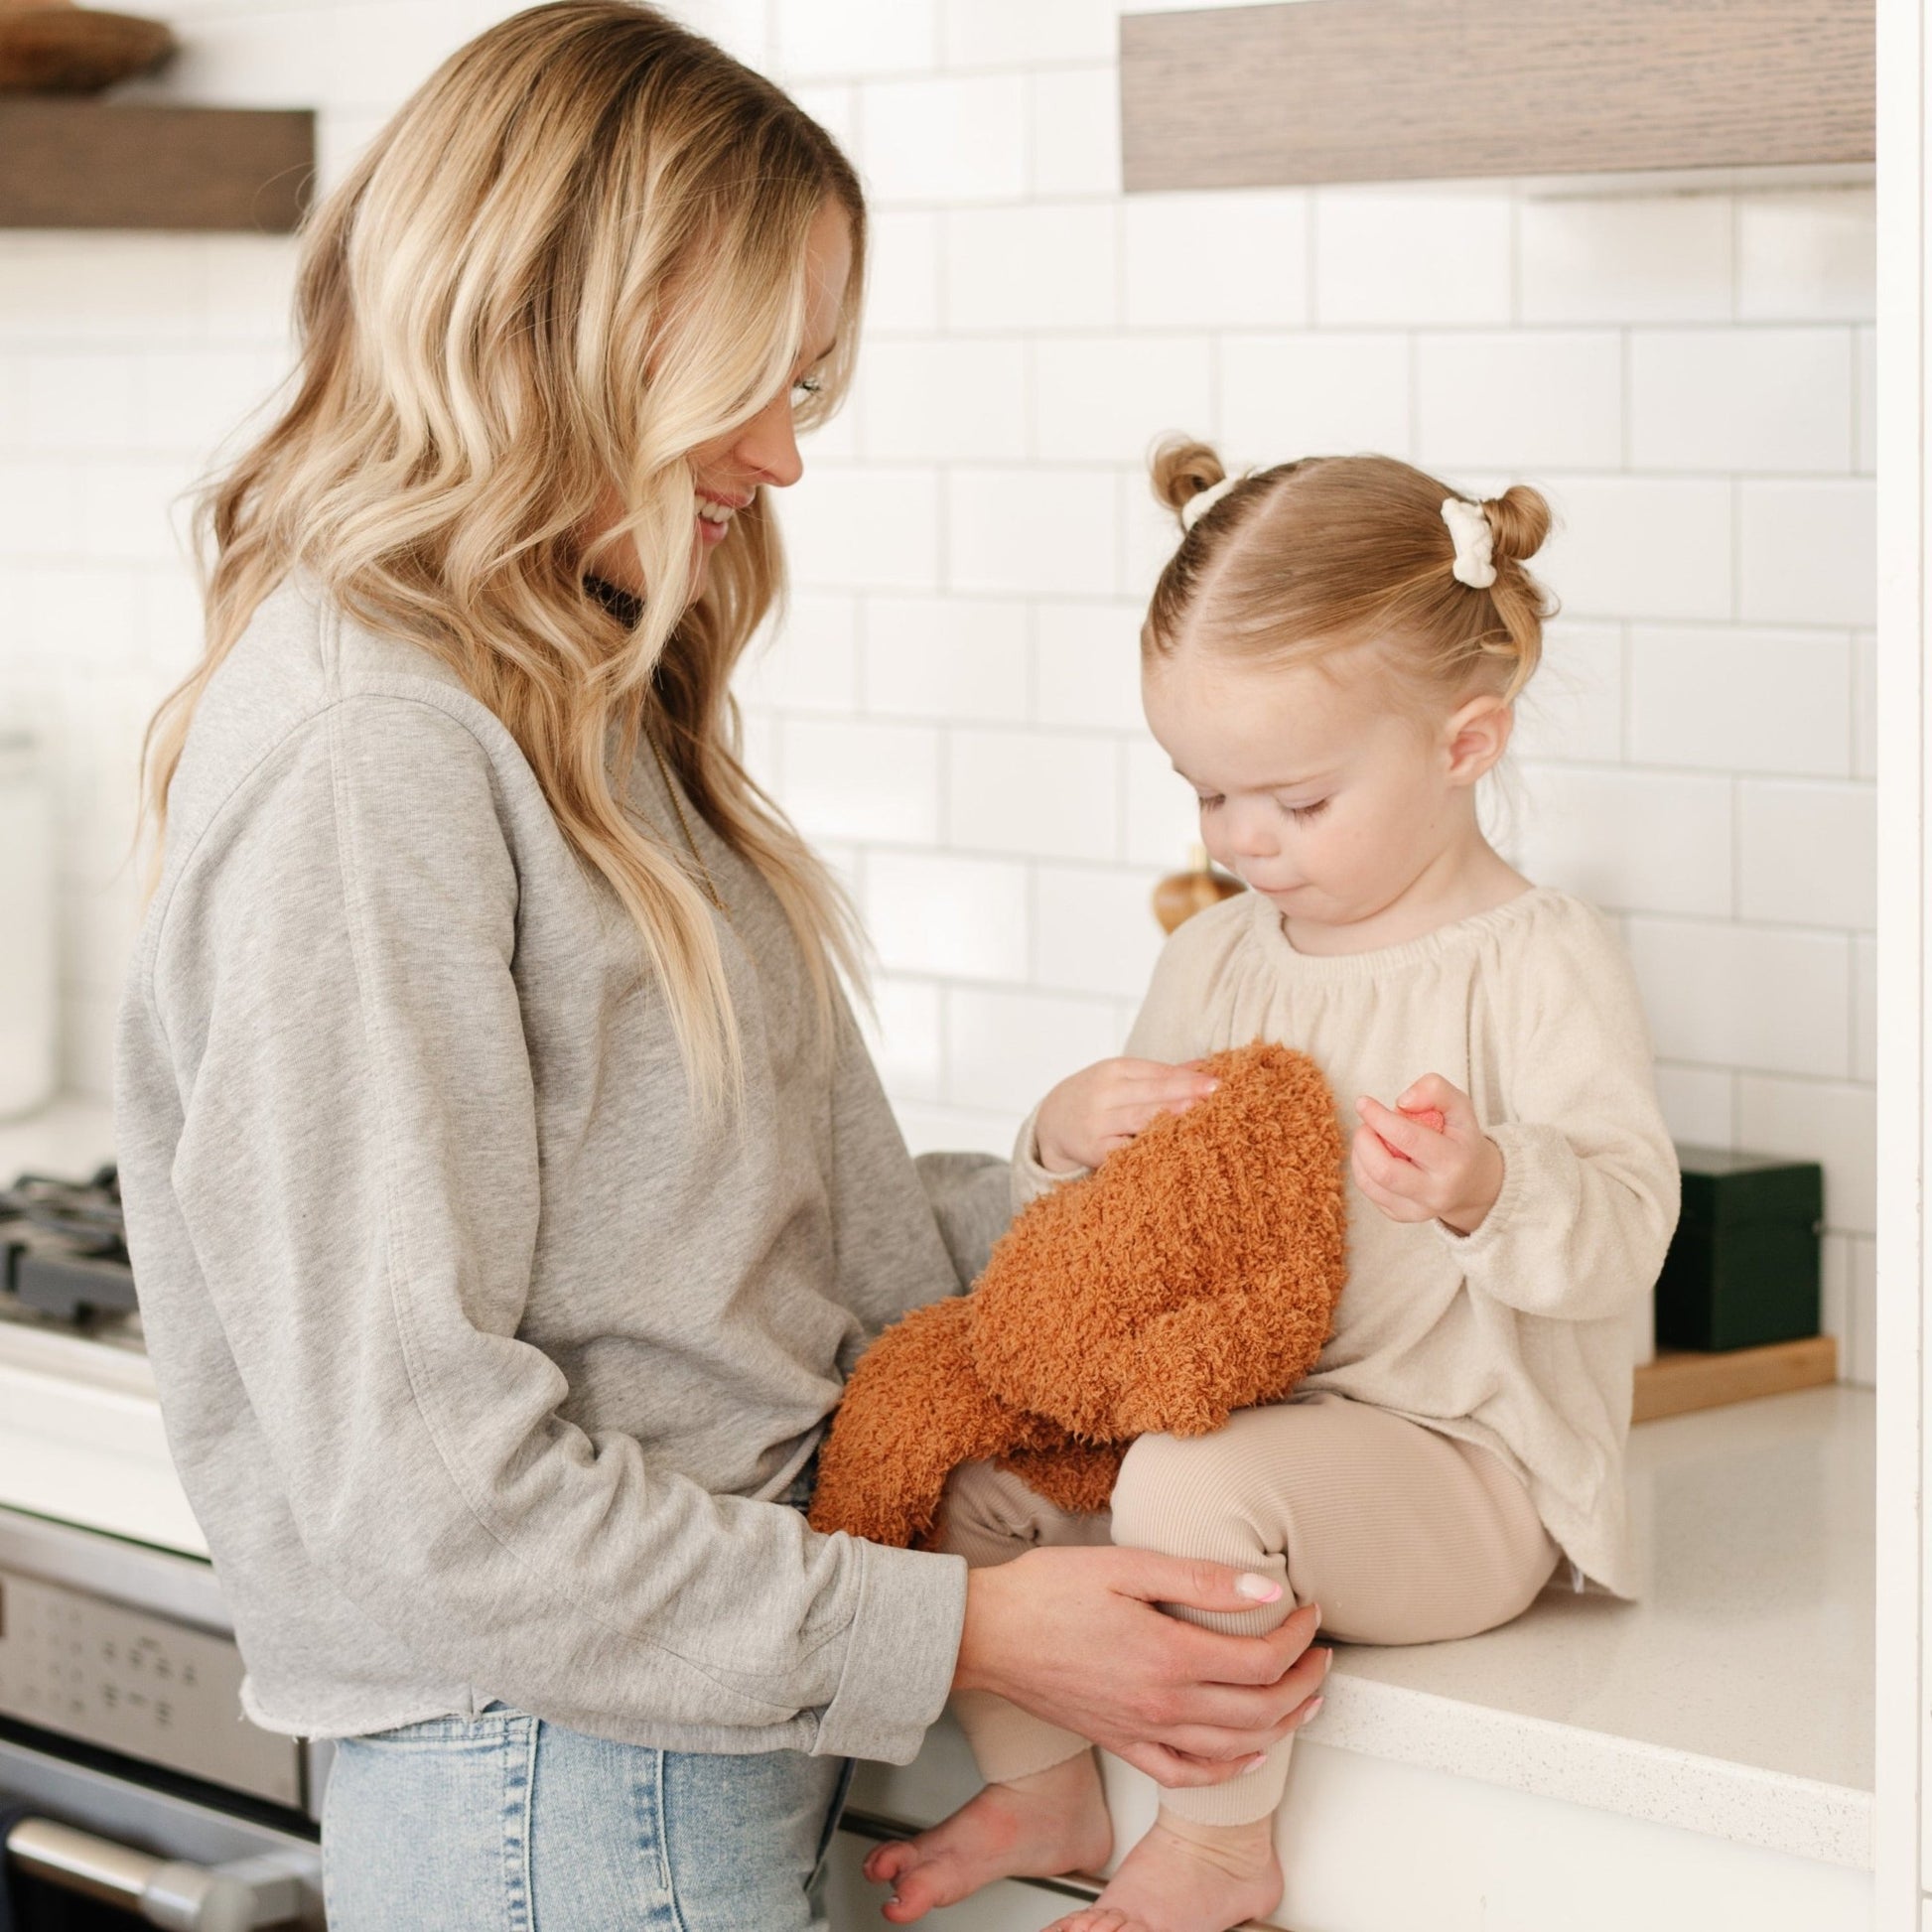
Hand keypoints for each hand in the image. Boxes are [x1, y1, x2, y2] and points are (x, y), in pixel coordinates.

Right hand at [954, 1547, 1330, 1787]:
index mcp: (1169, 1656)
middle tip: (1322, 1653)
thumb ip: (1201, 1581)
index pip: (1261, 1660)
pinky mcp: (1121, 1744)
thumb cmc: (1049, 1590)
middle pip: (1261, 1708)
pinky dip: (1230, 1769)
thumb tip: (1267, 1590)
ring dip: (1283, 1723)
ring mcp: (1143, 1731)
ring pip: (1235, 1745)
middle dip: (1304, 1681)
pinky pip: (1188, 1774)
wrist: (989, 1634)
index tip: (1309, 1611)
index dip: (1298, 1637)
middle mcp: (1163, 1704)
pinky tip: (1250, 1753)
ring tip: (1306, 1697)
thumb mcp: (1128, 1565)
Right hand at [1035, 1058, 1218, 1173]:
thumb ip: (1162, 1074)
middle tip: (1214, 1091)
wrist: (1052, 1120)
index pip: (1157, 1072)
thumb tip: (1206, 1065)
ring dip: (1168, 1115)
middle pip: (1150, 1092)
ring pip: (1139, 1119)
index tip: (1217, 1080)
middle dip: (1183, 1091)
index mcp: (1115, 1070)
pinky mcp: (1093, 1149)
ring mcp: (1098, 1121)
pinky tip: (1167, 1149)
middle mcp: (1105, 1092)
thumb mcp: (1122, 1077)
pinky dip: (1145, 1148)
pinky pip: (1124, 1150)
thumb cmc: (1098, 1096)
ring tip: (1194, 1112)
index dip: (1187, 1076)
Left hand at [1352, 1073, 1503, 1235]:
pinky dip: (1362, 1167)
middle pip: (1384, 1170)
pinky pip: (1369, 1191)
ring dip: (1360, 1152)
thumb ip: (1435, 1090)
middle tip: (1366, 1124)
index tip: (1363, 1102)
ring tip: (1370, 1136)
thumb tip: (1402, 1102)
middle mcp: (1437, 1192)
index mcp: (1454, 1162)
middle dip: (1365, 1140)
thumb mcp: (1460, 1106)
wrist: (1472, 1181)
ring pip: (1370, 1182)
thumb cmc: (1460, 1137)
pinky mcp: (1402, 1216)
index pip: (1408, 1138)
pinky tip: (1374, 1153)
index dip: (1379, 1117)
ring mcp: (1418, 1210)